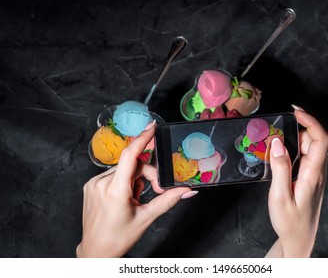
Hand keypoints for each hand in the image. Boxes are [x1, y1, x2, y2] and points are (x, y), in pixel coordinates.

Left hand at [76, 121, 193, 257]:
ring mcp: (94, 184)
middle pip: (132, 165)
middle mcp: (101, 183)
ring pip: (123, 169)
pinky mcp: (90, 185)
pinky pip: (113, 174)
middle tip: (153, 190)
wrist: (95, 250)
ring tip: (133, 199)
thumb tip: (187, 190)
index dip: (142, 139)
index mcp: (115, 191)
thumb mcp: (146, 218)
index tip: (151, 128)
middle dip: (146, 174)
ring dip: (134, 179)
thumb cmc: (118, 237)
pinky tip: (124, 197)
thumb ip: (168, 200)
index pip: (130, 156)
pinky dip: (123, 181)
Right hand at [265, 106, 327, 256]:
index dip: (311, 122)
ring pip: (309, 148)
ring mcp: (314, 175)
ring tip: (273, 140)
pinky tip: (278, 154)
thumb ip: (280, 168)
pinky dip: (292, 149)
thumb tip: (277, 143)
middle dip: (298, 128)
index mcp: (313, 174)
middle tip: (276, 127)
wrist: (299, 238)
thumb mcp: (280, 195)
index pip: (321, 139)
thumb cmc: (290, 221)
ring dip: (294, 139)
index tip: (295, 112)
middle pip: (314, 140)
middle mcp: (317, 171)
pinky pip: (304, 157)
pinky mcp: (308, 178)